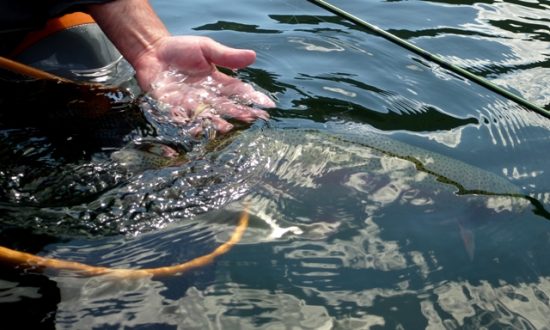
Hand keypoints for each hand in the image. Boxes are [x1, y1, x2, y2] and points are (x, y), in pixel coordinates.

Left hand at [132, 35, 274, 134]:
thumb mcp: (206, 48)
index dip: (252, 97)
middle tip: (251, 118)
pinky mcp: (172, 107)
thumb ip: (227, 56)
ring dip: (216, 122)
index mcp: (217, 82)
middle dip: (238, 113)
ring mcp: (190, 103)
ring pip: (206, 115)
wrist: (152, 52)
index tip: (266, 104)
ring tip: (226, 127)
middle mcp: (207, 95)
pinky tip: (195, 130)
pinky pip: (182, 118)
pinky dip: (187, 125)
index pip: (238, 91)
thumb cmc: (180, 49)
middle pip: (225, 106)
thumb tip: (253, 56)